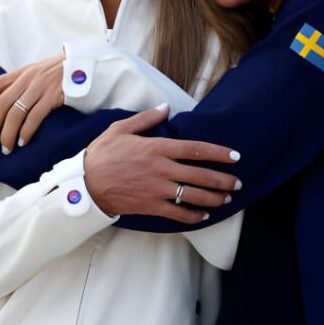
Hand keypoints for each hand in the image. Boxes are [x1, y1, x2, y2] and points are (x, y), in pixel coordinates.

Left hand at [0, 54, 64, 153]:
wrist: (84, 65)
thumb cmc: (59, 74)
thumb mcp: (35, 74)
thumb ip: (20, 85)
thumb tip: (4, 106)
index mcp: (19, 73)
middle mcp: (27, 79)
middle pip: (0, 105)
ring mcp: (40, 87)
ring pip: (15, 114)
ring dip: (7, 135)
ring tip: (6, 149)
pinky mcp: (53, 96)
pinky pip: (35, 117)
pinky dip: (26, 132)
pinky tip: (23, 142)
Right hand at [83, 105, 241, 222]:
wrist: (85, 184)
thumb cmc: (102, 154)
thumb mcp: (120, 129)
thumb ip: (145, 119)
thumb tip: (164, 108)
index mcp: (157, 147)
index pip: (195, 149)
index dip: (218, 153)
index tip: (235, 156)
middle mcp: (161, 169)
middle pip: (201, 174)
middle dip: (223, 179)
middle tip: (238, 182)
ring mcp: (157, 189)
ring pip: (194, 195)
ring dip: (214, 198)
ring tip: (226, 198)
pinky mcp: (151, 206)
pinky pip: (178, 213)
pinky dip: (193, 216)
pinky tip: (203, 216)